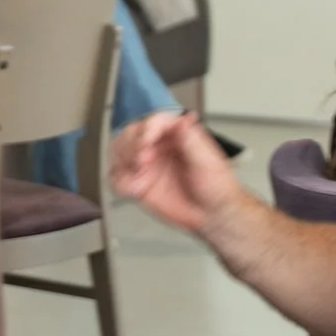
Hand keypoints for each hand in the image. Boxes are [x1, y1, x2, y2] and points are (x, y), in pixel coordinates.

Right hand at [110, 113, 242, 236]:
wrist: (212, 216)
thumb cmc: (217, 188)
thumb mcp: (208, 162)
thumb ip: (192, 141)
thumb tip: (183, 119)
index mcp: (176, 136)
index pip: (154, 122)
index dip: (146, 129)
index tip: (146, 141)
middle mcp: (158, 147)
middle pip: (131, 133)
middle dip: (131, 146)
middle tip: (141, 161)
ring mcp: (147, 164)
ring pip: (119, 152)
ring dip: (123, 162)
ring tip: (137, 175)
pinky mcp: (139, 182)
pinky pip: (118, 176)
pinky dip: (120, 182)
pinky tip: (134, 189)